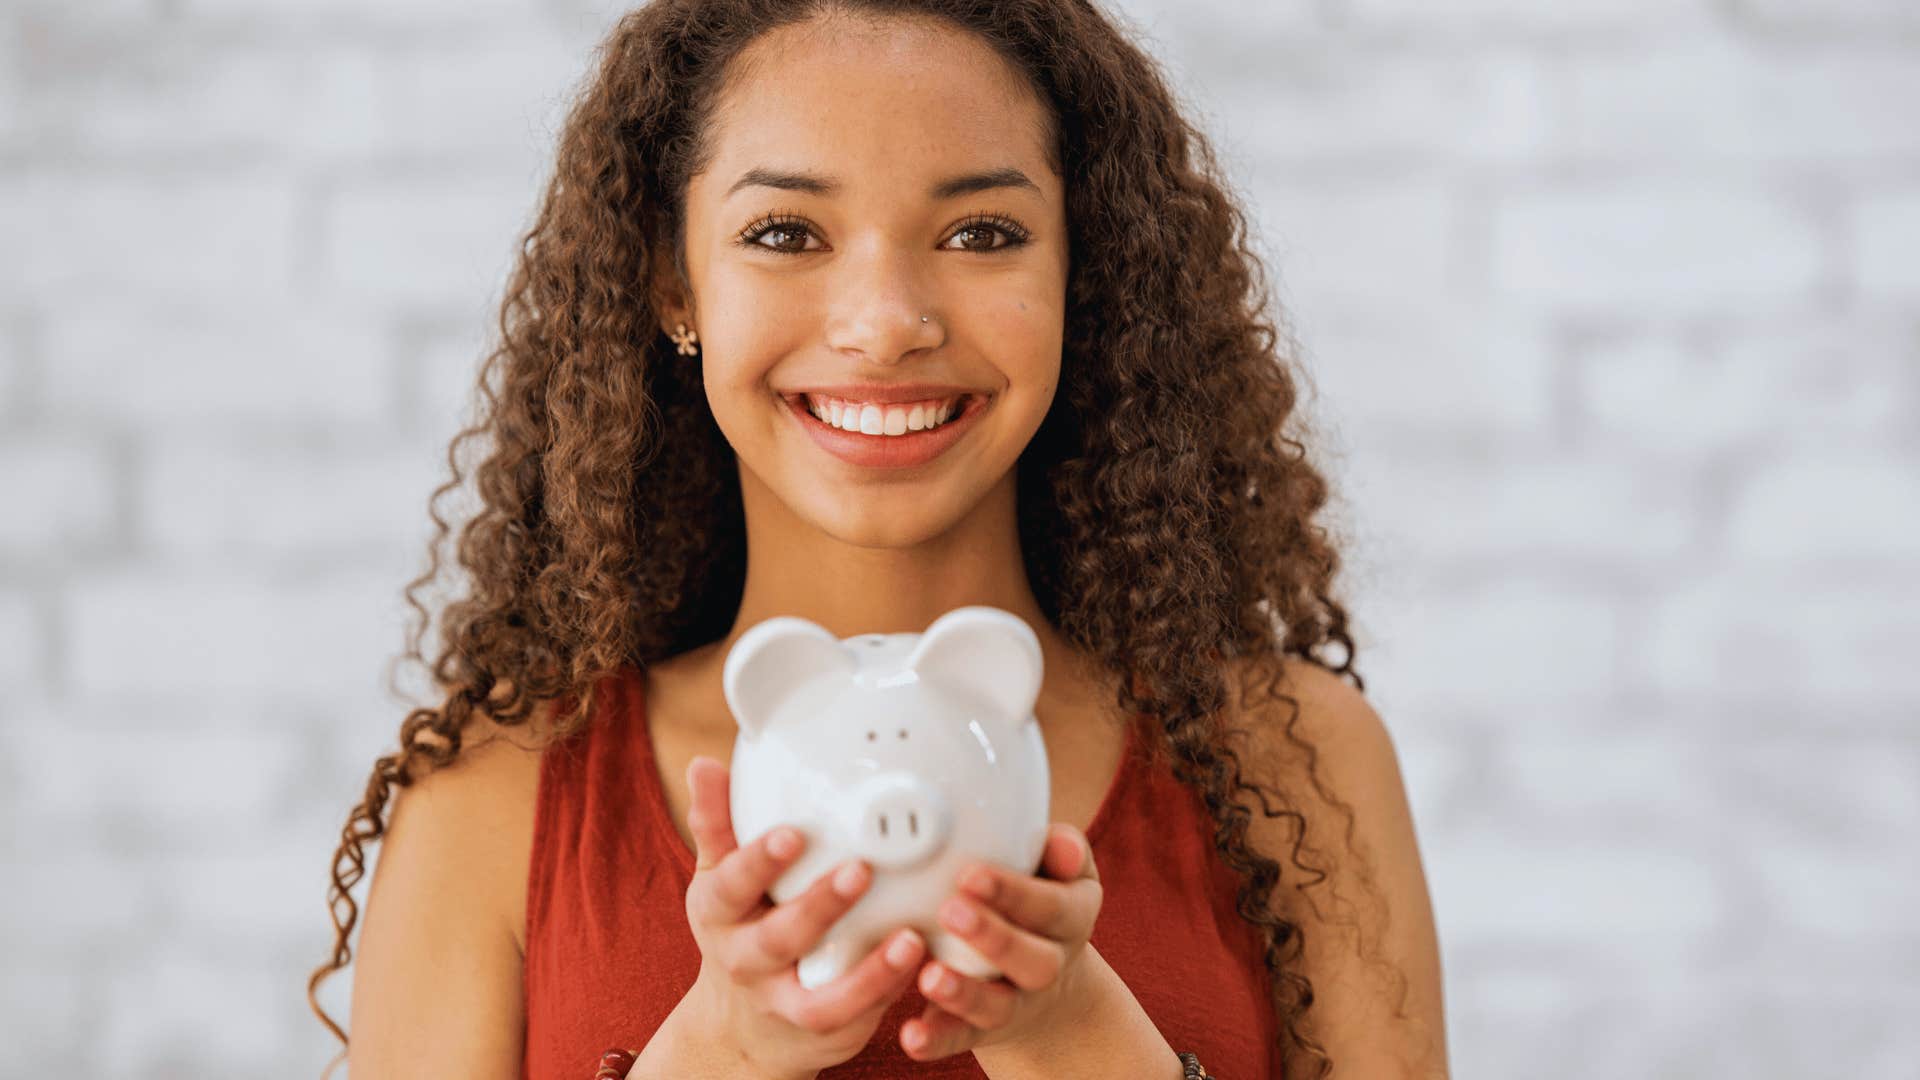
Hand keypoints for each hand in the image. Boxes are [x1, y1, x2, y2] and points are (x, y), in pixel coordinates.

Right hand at [673, 755, 926, 1077]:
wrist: (740, 1023)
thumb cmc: (742, 927)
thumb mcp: (719, 877)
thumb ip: (718, 823)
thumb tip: (703, 764)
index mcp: (720, 912)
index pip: (731, 884)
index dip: (759, 860)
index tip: (794, 831)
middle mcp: (747, 960)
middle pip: (779, 938)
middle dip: (819, 906)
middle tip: (861, 870)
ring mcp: (784, 1001)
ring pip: (822, 998)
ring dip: (868, 971)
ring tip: (908, 938)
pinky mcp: (822, 1030)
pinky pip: (855, 1018)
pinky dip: (886, 991)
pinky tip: (917, 958)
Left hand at [897, 823, 1104, 1060]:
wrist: (1046, 976)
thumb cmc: (1039, 899)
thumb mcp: (1059, 870)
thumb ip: (1058, 850)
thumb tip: (1063, 846)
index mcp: (1073, 917)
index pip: (1052, 906)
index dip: (1014, 892)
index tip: (971, 874)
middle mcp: (1051, 965)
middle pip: (1034, 960)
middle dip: (993, 937)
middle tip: (951, 910)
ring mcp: (1017, 1002)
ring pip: (998, 1006)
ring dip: (964, 993)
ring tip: (930, 976)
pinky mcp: (984, 1030)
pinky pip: (962, 1037)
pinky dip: (937, 1038)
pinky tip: (912, 1035)